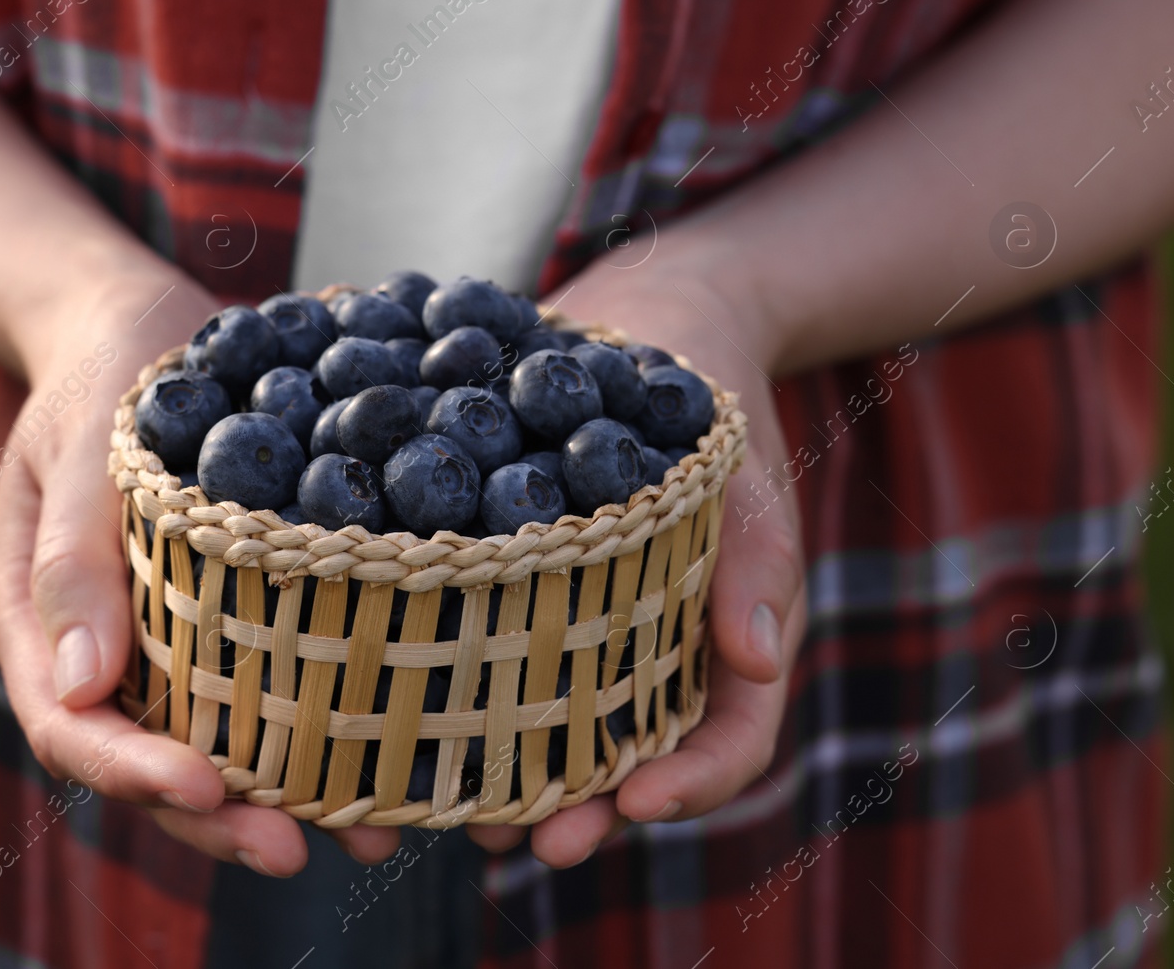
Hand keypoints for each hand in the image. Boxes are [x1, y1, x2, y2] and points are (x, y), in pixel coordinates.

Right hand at [0, 265, 399, 875]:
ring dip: (272, 802)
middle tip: (295, 850)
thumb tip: (82, 684)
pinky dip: (304, 743)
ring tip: (361, 838)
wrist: (146, 337)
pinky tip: (373, 767)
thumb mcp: (81, 442)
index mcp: (33, 620)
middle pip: (140, 764)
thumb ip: (71, 555)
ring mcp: (152, 649)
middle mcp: (91, 654)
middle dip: (214, 816)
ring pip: (201, 750)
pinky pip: (250, 703)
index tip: (209, 785)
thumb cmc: (107, 376)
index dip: (133, 771)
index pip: (71, 725)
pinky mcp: (211, 632)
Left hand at [466, 258, 806, 864]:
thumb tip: (757, 658)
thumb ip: (759, 560)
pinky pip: (506, 664)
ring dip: (518, 780)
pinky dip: (471, 704)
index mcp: (729, 638)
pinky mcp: (530, 599)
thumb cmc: (706, 400)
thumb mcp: (743, 469)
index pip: (732, 739)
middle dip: (587, 809)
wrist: (646, 329)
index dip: (693, 785)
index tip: (637, 804)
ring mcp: (594, 633)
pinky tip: (415, 723)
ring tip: (464, 819)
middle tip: (535, 843)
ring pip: (565, 732)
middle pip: (637, 761)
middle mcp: (659, 653)